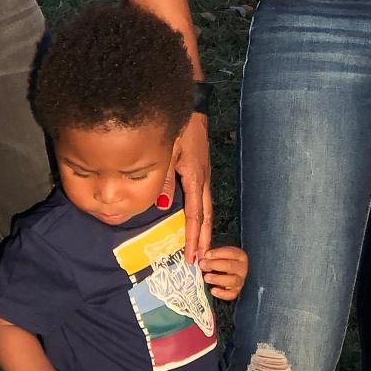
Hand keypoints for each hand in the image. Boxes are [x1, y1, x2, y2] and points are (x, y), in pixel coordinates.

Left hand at [164, 112, 211, 260]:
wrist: (192, 110)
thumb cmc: (179, 129)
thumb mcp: (169, 152)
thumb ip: (166, 179)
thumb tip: (164, 206)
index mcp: (195, 178)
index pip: (195, 215)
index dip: (193, 238)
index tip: (192, 256)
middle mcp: (203, 180)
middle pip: (206, 216)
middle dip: (204, 239)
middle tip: (201, 261)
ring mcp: (204, 175)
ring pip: (206, 208)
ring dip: (204, 229)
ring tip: (202, 248)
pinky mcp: (201, 171)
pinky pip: (203, 199)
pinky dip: (201, 215)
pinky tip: (196, 221)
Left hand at [199, 245, 247, 301]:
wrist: (223, 274)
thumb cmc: (218, 261)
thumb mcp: (214, 254)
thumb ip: (208, 252)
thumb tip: (202, 255)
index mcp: (239, 256)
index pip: (231, 253)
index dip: (218, 253)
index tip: (206, 254)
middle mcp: (242, 268)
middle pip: (230, 266)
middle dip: (214, 265)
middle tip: (202, 265)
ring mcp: (240, 281)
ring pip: (232, 280)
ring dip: (217, 279)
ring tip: (206, 277)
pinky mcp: (235, 291)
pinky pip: (231, 295)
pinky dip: (222, 293)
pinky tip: (213, 290)